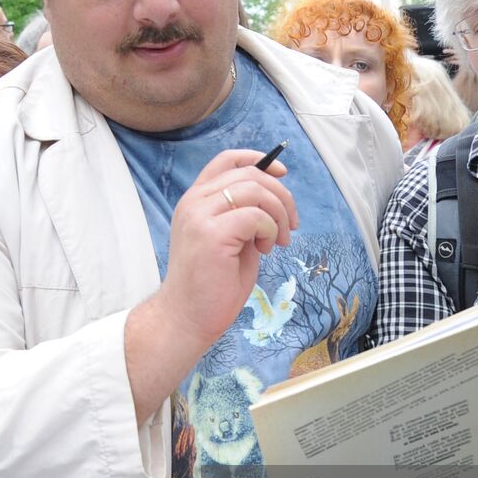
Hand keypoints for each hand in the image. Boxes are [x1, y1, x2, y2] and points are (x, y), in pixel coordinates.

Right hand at [152, 149, 298, 353]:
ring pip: (255, 190)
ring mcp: (199, 216)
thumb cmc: (211, 284)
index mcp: (196, 200)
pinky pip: (255, 216)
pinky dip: (270, 230)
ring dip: (278, 214)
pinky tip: (266, 250)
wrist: (186, 318)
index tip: (282, 174)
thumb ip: (246, 215)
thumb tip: (276, 200)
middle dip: (281, 195)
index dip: (258, 159)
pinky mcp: (211, 235)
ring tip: (278, 241)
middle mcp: (194, 202)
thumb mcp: (232, 239)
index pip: (226, 159)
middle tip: (291, 224)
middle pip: (249, 174)